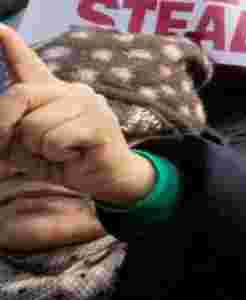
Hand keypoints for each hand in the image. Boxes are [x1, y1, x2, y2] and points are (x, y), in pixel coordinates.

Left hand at [0, 25, 152, 205]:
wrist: (108, 180)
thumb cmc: (66, 160)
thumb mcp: (28, 144)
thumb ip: (11, 128)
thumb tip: (1, 126)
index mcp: (53, 92)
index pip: (28, 64)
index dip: (11, 45)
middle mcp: (72, 90)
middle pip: (19, 95)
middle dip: (8, 128)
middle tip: (28, 150)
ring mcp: (89, 104)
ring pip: (35, 125)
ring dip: (38, 150)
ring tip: (58, 154)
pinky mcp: (99, 124)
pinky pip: (55, 139)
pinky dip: (56, 155)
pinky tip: (73, 156)